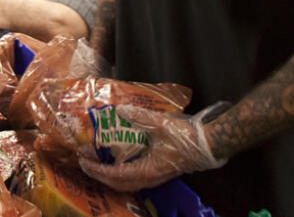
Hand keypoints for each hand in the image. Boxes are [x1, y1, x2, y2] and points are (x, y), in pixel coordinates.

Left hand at [79, 103, 226, 191]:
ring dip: (109, 174)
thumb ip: (140, 117)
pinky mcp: (158, 172)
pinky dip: (120, 172)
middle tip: (84, 161)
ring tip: (96, 161)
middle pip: (119, 184)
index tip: (84, 161)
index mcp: (149, 170)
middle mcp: (150, 177)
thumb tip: (121, 110)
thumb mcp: (162, 124)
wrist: (208, 144)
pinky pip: (134, 177)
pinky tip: (115, 160)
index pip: (117, 175)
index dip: (98, 170)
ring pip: (127, 182)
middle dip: (99, 174)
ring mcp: (155, 176)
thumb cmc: (186, 137)